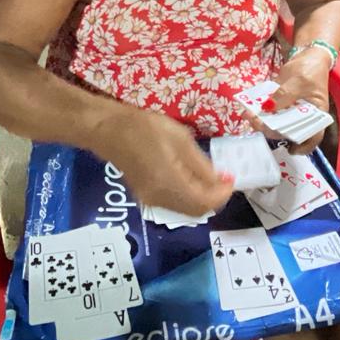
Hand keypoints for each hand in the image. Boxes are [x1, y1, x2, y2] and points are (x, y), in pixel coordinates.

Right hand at [95, 105, 234, 215]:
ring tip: (211, 177)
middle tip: (224, 178)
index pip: (204, 202)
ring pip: (186, 210)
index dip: (222, 194)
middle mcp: (160, 199)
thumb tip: (220, 181)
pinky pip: (175, 205)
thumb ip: (201, 165)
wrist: (107, 130)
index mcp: (169, 183)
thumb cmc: (144, 127)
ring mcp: (151, 200)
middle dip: (214, 198)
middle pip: (196, 211)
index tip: (231, 178)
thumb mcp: (180, 138)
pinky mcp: (146, 197)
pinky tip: (191, 179)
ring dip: (202, 198)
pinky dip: (189, 197)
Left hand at [242, 49, 332, 154]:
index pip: (313, 135)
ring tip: (249, 115)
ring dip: (262, 122)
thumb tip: (268, 107)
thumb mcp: (299, 80)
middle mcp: (303, 116)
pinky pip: (270, 112)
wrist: (306, 55)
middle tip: (256, 122)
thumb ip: (285, 95)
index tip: (291, 150)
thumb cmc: (310, 69)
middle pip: (289, 130)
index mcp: (316, 114)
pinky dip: (260, 112)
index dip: (303, 146)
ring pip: (277, 123)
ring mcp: (291, 111)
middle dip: (272, 129)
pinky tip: (249, 109)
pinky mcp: (280, 104)